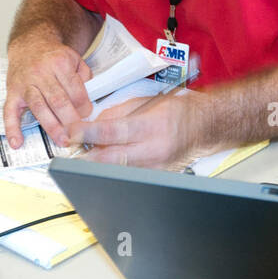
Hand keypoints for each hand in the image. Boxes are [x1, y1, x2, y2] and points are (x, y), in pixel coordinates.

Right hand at [4, 39, 92, 148]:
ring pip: (38, 107)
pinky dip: (12, 128)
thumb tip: (88, 99)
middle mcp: (41, 73)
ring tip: (62, 140)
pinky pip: (9, 111)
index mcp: (59, 63)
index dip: (83, 105)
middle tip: (79, 134)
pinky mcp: (12, 92)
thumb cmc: (54, 56)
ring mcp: (25, 84)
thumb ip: (84, 76)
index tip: (88, 116)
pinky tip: (17, 142)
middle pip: (57, 100)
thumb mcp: (74, 58)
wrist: (29, 45)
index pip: (74, 89)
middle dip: (70, 119)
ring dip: (51, 126)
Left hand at [67, 91, 204, 167]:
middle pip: (109, 159)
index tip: (70, 132)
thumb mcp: (146, 101)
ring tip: (92, 153)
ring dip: (99, 162)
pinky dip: (116, 168)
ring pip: (116, 170)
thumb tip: (93, 124)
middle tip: (72, 149)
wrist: (206, 126)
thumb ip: (116, 112)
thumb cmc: (180, 111)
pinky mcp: (157, 177)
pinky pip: (129, 174)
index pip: (110, 133)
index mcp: (152, 126)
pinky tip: (112, 160)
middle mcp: (154, 150)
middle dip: (86, 155)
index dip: (86, 134)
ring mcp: (156, 167)